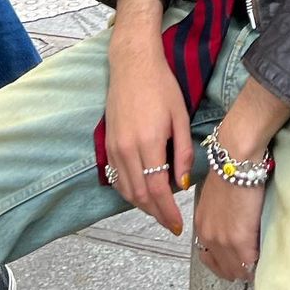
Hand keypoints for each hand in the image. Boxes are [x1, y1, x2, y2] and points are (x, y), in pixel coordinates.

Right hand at [105, 0, 192, 235]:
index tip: (177, 225)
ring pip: (125, 189)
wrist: (133, 64)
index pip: (158, 189)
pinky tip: (140, 191)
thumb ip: (182, 151)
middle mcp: (127, 149)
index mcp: (149, 142)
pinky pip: (115, 177)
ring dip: (141, 205)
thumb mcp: (180, 116)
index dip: (167, 211)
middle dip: (155, 213)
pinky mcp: (107, 143)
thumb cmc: (161, 85)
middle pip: (140, 195)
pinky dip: (128, 190)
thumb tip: (182, 184)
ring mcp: (114, 147)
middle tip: (170, 223)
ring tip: (158, 210)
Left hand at [194, 79, 289, 280]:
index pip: (213, 259)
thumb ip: (221, 215)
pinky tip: (267, 252)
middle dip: (240, 267)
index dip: (229, 261)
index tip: (241, 257)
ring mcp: (222, 241)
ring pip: (237, 270)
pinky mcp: (240, 240)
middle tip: (255, 260)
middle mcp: (208, 236)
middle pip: (225, 269)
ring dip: (250, 266)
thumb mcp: (217, 195)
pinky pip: (251, 264)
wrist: (235, 157)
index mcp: (202, 225)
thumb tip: (234, 221)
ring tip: (262, 256)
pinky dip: (260, 261)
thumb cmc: (230, 167)